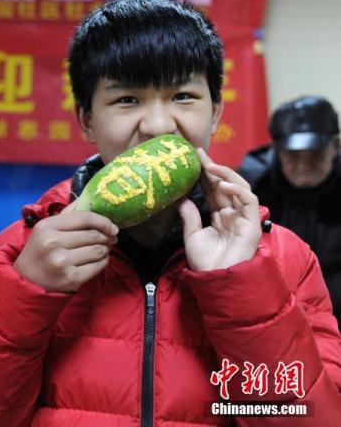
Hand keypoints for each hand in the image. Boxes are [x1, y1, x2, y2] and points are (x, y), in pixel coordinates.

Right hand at [14, 202, 118, 292]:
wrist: (27, 279)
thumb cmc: (40, 250)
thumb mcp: (46, 228)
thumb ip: (67, 214)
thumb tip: (87, 199)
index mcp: (47, 226)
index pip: (84, 218)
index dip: (103, 221)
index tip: (112, 227)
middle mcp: (53, 243)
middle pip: (93, 235)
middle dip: (107, 236)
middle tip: (110, 239)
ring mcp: (62, 262)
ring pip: (98, 250)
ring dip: (105, 249)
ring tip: (102, 249)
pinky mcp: (71, 278)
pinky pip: (97, 266)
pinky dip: (102, 262)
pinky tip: (98, 260)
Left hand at [178, 149, 261, 271]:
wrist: (217, 280)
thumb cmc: (206, 263)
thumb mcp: (192, 236)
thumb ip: (189, 217)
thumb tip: (181, 199)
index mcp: (220, 216)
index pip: (213, 190)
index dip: (204, 174)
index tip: (192, 160)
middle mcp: (233, 214)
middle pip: (225, 185)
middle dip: (213, 167)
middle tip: (199, 153)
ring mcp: (243, 218)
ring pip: (240, 187)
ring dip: (226, 174)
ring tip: (210, 166)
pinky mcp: (252, 224)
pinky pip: (250, 200)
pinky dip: (238, 190)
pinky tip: (223, 184)